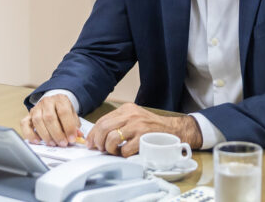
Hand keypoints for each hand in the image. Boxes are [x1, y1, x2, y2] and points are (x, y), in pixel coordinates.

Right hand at [19, 94, 81, 146]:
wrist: (54, 104)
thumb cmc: (63, 112)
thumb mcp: (73, 116)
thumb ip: (75, 126)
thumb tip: (77, 136)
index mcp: (60, 99)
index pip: (63, 112)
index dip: (68, 127)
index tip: (72, 138)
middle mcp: (47, 102)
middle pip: (49, 117)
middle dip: (57, 133)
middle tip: (62, 143)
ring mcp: (36, 108)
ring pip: (37, 120)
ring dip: (46, 135)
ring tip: (53, 143)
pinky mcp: (28, 115)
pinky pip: (25, 124)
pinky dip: (30, 134)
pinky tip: (37, 141)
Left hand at [86, 103, 201, 156]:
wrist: (174, 130)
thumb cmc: (152, 128)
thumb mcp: (134, 118)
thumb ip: (119, 123)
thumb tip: (99, 135)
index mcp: (126, 109)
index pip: (102, 120)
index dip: (93, 133)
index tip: (90, 142)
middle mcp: (131, 115)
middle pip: (104, 128)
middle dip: (98, 141)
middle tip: (100, 149)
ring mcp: (138, 126)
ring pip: (112, 138)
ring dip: (110, 149)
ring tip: (114, 151)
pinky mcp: (144, 138)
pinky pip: (126, 149)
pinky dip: (123, 154)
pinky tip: (126, 153)